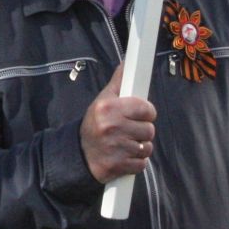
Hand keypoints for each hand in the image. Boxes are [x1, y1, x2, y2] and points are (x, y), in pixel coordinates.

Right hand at [79, 65, 155, 184]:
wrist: (79, 154)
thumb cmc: (95, 124)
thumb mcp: (102, 101)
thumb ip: (119, 83)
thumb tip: (128, 63)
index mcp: (108, 108)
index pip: (146, 108)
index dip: (146, 112)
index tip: (140, 114)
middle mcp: (111, 127)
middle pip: (149, 129)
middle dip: (142, 131)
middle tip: (130, 130)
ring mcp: (115, 148)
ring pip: (147, 147)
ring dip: (140, 147)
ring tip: (126, 143)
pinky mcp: (118, 165)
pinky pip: (142, 163)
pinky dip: (136, 162)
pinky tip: (125, 156)